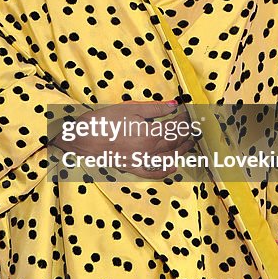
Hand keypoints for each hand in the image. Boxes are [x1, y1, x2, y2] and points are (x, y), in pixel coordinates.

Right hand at [51, 101, 197, 178]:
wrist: (82, 138)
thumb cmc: (104, 120)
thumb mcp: (131, 108)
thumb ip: (155, 109)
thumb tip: (174, 105)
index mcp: (150, 134)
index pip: (175, 127)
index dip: (186, 120)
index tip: (190, 113)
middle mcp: (149, 151)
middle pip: (175, 143)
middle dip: (187, 133)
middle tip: (195, 126)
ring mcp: (141, 161)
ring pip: (169, 158)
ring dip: (182, 150)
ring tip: (190, 142)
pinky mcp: (133, 168)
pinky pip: (154, 173)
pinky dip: (166, 170)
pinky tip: (174, 165)